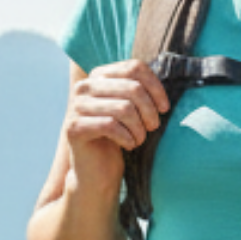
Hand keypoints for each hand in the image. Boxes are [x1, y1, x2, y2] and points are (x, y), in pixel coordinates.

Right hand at [65, 58, 170, 192]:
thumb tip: (167, 72)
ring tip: (140, 139)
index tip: (164, 108)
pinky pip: (110, 126)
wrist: (97, 172)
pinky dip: (127, 137)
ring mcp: (76, 107)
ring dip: (139, 128)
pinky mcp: (73, 128)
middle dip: (149, 111)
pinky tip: (130, 145)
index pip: (134, 68)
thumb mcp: (131, 108)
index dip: (155, 87)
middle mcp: (84, 87)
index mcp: (98, 75)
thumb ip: (140, 88)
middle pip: (132, 88)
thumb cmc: (119, 138)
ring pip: (124, 108)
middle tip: (152, 127)